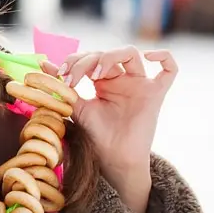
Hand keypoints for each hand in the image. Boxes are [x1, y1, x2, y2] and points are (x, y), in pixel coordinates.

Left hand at [51, 47, 178, 172]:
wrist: (113, 159)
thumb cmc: (96, 136)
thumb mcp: (76, 107)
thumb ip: (63, 87)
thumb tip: (43, 65)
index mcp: (104, 81)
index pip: (90, 57)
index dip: (74, 61)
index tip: (60, 75)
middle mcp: (122, 79)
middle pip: (106, 53)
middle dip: (85, 61)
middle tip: (71, 78)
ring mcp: (140, 85)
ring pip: (131, 53)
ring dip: (110, 56)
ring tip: (95, 73)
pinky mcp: (156, 94)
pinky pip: (170, 70)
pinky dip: (164, 57)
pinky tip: (150, 56)